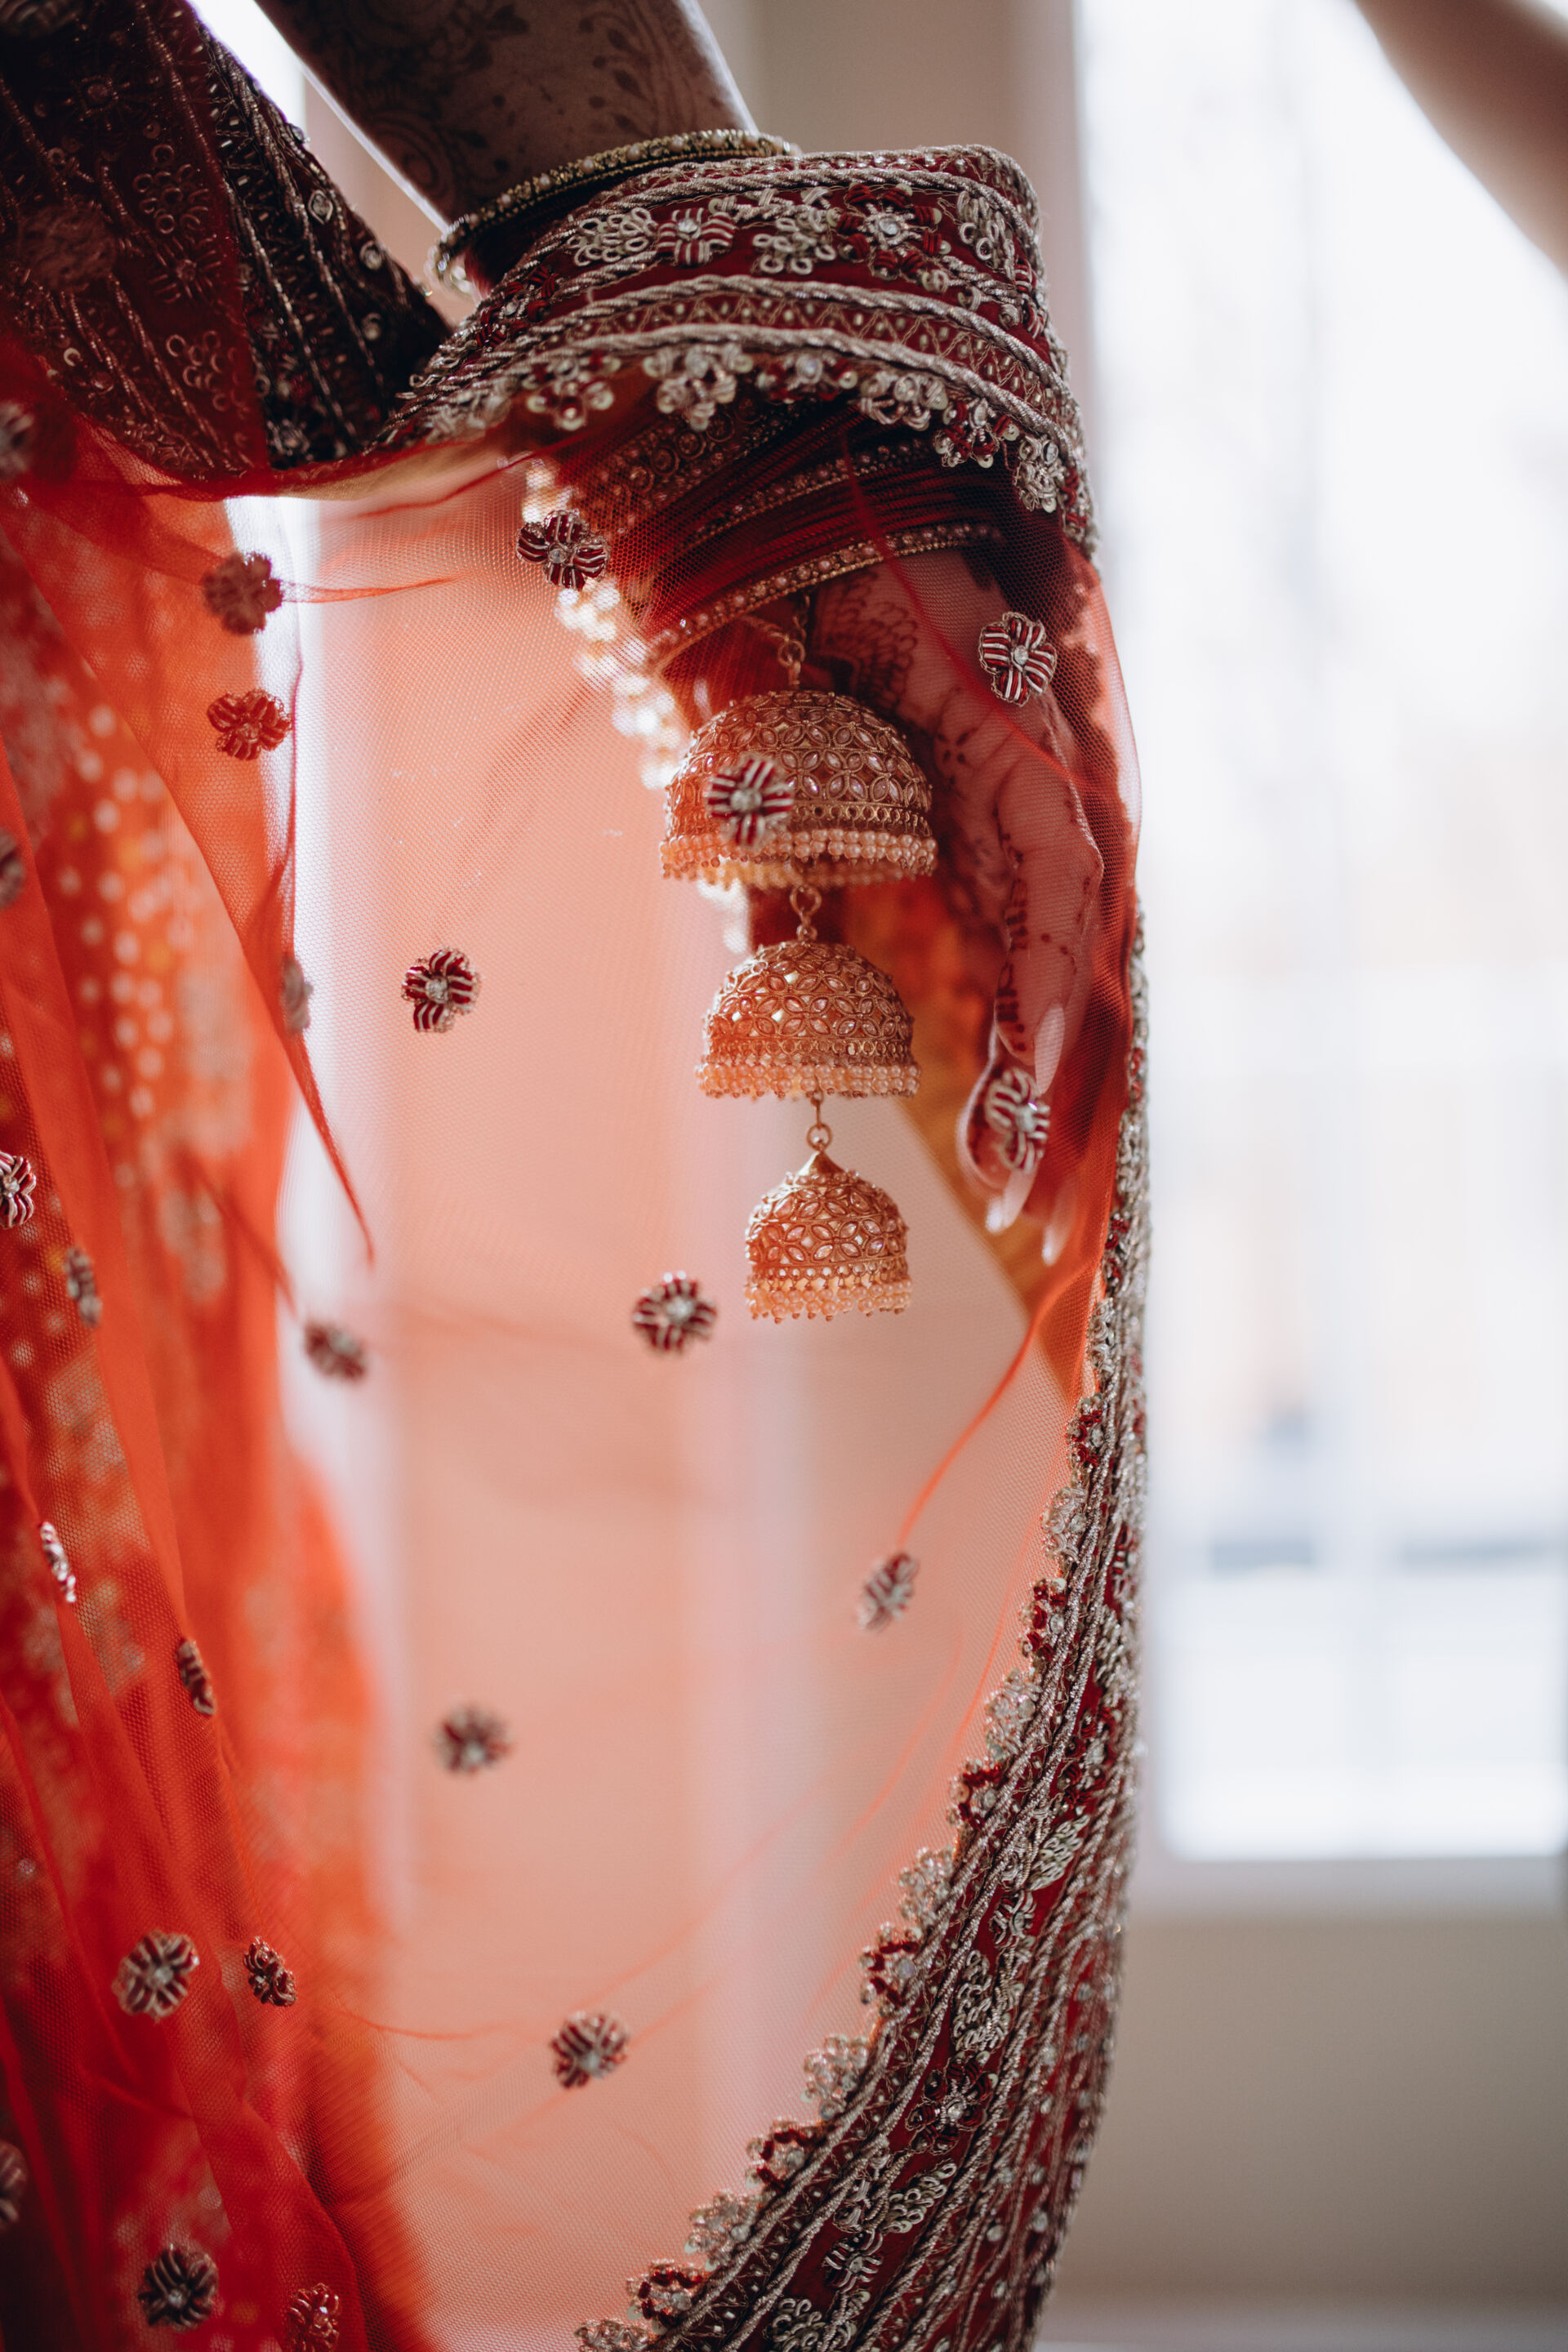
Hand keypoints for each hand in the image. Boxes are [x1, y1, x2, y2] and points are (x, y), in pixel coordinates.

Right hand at [812, 552, 1104, 1233]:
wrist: (779, 538)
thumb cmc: (781, 669)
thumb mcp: (775, 835)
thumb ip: (790, 922)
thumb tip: (776, 1024)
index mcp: (963, 860)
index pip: (1007, 998)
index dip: (1007, 1096)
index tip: (993, 1190)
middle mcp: (1011, 840)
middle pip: (1056, 997)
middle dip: (1046, 1115)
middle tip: (1034, 1224)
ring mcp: (1029, 797)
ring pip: (1069, 956)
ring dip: (1051, 1066)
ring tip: (1029, 1168)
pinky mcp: (1026, 755)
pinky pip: (1056, 878)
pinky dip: (1050, 968)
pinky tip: (1037, 1050)